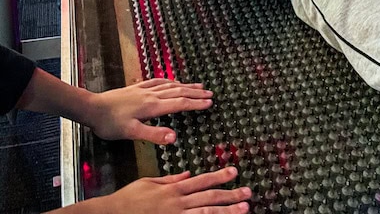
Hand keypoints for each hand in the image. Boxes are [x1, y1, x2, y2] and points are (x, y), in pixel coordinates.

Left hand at [87, 79, 213, 143]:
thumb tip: (175, 138)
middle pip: (178, 92)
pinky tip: (172, 81)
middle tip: (210, 93)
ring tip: (198, 85)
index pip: (179, 104)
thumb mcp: (131, 133)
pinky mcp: (137, 88)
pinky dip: (169, 81)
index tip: (210, 103)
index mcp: (152, 106)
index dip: (195, 104)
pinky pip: (158, 81)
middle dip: (195, 93)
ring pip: (170, 85)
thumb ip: (154, 134)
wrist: (93, 108)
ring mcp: (144, 89)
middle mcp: (151, 95)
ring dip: (186, 85)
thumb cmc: (111, 123)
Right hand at [102, 167, 250, 213]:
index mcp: (173, 189)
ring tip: (243, 209)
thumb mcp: (149, 182)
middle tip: (248, 193)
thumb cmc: (128, 200)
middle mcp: (178, 203)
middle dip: (230, 195)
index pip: (202, 180)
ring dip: (226, 211)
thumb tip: (188, 174)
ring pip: (206, 213)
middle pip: (209, 197)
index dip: (219, 176)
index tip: (234, 172)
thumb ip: (170, 179)